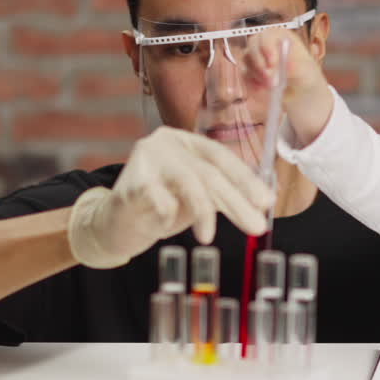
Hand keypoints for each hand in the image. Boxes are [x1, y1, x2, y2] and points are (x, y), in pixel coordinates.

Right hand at [67, 127, 274, 267]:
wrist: (113, 224)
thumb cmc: (160, 209)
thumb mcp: (197, 197)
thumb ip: (225, 194)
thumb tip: (265, 201)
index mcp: (185, 141)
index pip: (221, 156)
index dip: (246, 179)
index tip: (266, 201)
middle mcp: (166, 143)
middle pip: (209, 172)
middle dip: (237, 201)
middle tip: (257, 226)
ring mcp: (146, 158)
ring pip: (189, 182)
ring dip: (204, 213)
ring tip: (208, 237)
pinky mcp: (131, 182)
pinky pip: (162, 201)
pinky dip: (170, 218)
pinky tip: (168, 228)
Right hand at [241, 27, 333, 144]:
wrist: (299, 91)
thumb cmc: (305, 76)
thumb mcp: (305, 71)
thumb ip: (295, 65)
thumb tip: (284, 64)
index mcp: (281, 36)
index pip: (268, 35)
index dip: (267, 47)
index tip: (273, 64)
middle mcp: (265, 43)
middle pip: (252, 45)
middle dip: (260, 64)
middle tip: (271, 82)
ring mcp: (255, 56)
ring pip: (246, 61)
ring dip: (257, 76)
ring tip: (272, 88)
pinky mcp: (249, 70)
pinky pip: (244, 75)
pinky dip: (252, 84)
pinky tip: (263, 90)